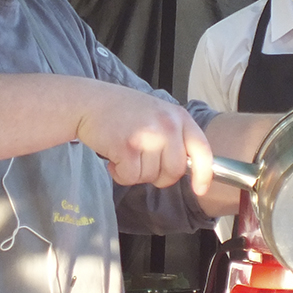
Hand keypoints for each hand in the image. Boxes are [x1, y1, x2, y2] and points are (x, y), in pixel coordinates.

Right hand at [74, 83, 214, 192]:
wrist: (89, 102)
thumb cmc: (122, 111)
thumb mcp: (158, 114)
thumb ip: (174, 136)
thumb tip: (188, 169)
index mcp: (179, 116)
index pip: (202, 150)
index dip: (204, 174)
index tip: (199, 190)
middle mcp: (168, 125)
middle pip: (174, 171)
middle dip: (157, 175)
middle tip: (140, 162)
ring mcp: (148, 135)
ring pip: (150, 176)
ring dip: (135, 172)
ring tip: (124, 152)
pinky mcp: (128, 147)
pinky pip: (130, 178)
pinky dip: (119, 174)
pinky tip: (113, 158)